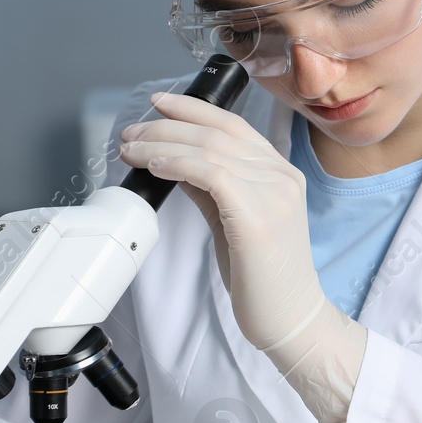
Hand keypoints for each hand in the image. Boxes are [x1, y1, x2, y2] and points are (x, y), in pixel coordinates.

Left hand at [119, 91, 328, 351]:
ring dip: (162, 143)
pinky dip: (177, 163)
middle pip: (217, 132)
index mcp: (281, 173)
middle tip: (131, 133)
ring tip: (132, 149)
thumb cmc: (262, 277)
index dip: (193, 109)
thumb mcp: (233, 221)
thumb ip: (211, 189)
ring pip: (210, 148)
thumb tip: (175, 163)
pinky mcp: (258, 216)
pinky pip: (211, 174)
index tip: (159, 105)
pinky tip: (155, 165)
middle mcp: (281, 176)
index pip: (233, 125)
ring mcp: (274, 193)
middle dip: (166, 126)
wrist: (290, 317)